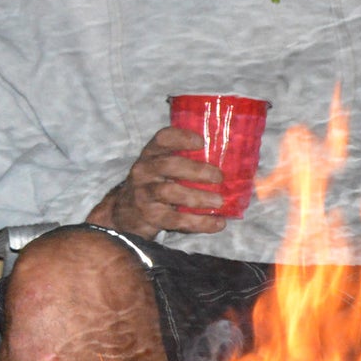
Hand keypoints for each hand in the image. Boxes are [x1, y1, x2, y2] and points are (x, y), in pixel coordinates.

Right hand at [85, 126, 228, 237]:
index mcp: (151, 154)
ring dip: (198, 197)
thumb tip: (233, 162)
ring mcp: (144, 194)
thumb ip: (186, 161)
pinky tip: (218, 223)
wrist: (126, 212)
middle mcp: (143, 171)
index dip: (181, 138)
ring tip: (219, 202)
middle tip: (219, 177)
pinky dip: (200, 222)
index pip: (162, 139)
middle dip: (196, 170)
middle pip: (168, 165)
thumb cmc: (156, 184)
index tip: (201, 142)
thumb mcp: (162, 168)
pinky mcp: (149, 216)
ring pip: (169, 192)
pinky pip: (175, 220)